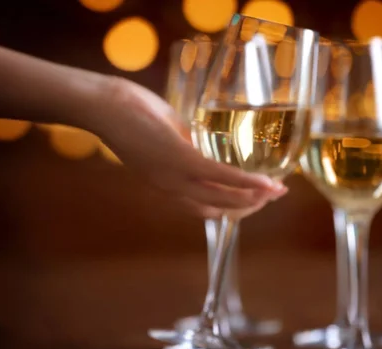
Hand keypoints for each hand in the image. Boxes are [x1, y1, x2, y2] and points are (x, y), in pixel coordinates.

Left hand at [87, 77, 286, 217]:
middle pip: (220, 209)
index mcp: (167, 184)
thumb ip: (183, 144)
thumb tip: (201, 141)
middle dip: (251, 205)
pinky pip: (221, 176)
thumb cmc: (130, 115)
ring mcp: (176, 177)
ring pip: (225, 198)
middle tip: (275, 195)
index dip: (234, 207)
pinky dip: (247, 182)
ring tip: (277, 191)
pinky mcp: (181, 160)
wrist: (103, 106)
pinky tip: (265, 182)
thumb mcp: (163, 136)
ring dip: (255, 197)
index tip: (255, 199)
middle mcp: (172, 189)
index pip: (206, 207)